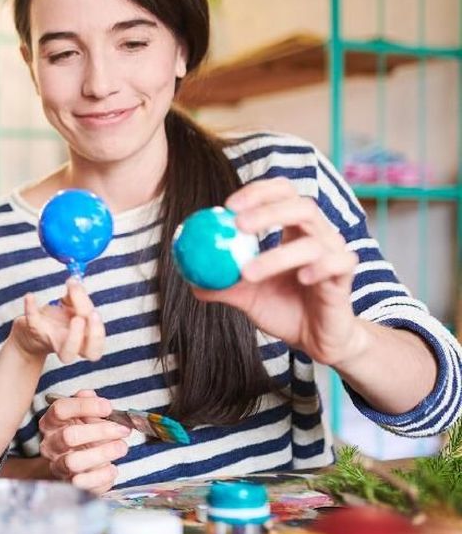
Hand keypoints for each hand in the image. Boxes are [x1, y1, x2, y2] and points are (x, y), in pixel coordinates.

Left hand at [9, 278, 104, 362]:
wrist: (31, 331)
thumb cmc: (57, 320)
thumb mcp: (71, 305)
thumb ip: (76, 294)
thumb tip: (75, 282)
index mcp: (83, 338)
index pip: (96, 341)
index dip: (98, 331)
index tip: (94, 313)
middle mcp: (71, 346)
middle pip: (89, 352)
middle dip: (93, 336)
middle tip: (84, 317)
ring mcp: (53, 342)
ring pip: (67, 356)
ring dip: (74, 338)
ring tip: (74, 318)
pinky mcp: (34, 332)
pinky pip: (33, 322)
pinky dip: (31, 308)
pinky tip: (30, 296)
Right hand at [38, 389, 128, 493]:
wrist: (72, 468)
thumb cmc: (81, 438)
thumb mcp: (82, 417)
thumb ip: (86, 404)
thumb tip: (90, 394)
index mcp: (51, 423)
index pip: (61, 409)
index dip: (85, 406)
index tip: (108, 407)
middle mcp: (50, 445)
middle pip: (69, 436)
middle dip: (100, 431)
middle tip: (122, 429)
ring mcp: (58, 466)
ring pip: (74, 461)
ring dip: (103, 453)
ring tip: (121, 447)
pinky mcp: (70, 484)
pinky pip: (84, 483)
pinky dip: (102, 475)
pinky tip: (112, 468)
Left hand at [196, 178, 365, 365]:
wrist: (316, 341)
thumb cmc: (283, 309)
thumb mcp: (245, 296)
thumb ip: (219, 283)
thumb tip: (187, 275)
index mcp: (294, 230)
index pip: (282, 194)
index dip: (257, 192)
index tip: (227, 207)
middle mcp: (318, 235)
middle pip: (301, 206)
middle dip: (268, 210)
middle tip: (236, 224)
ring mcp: (334, 254)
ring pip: (312, 241)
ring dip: (277, 254)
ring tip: (248, 273)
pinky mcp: (345, 278)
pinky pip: (339, 263)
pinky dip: (319, 267)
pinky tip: (302, 278)